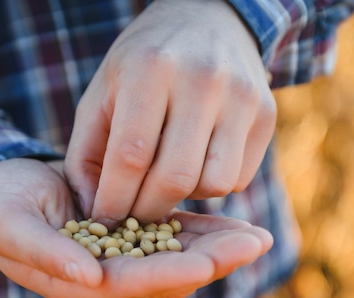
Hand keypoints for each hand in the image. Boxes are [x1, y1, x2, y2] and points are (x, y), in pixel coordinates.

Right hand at [0, 158, 272, 297]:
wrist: (8, 185)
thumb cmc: (2, 203)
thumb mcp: (10, 224)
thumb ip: (45, 253)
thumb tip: (89, 276)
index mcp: (78, 282)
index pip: (132, 283)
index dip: (172, 273)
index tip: (211, 263)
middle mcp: (107, 277)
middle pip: (167, 275)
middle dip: (212, 261)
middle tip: (254, 244)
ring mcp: (124, 257)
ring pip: (179, 257)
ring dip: (218, 248)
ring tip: (257, 236)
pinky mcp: (134, 235)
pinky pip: (174, 236)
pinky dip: (204, 231)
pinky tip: (236, 225)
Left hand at [65, 0, 275, 226]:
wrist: (207, 20)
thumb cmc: (144, 64)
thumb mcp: (102, 93)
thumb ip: (86, 153)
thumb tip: (94, 212)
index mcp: (150, 69)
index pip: (131, 155)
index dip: (114, 200)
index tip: (104, 220)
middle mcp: (202, 80)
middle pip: (176, 177)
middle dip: (149, 210)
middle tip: (135, 216)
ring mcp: (241, 97)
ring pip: (215, 184)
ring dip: (187, 197)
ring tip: (168, 179)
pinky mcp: (267, 114)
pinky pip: (240, 178)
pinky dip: (213, 184)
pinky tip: (197, 163)